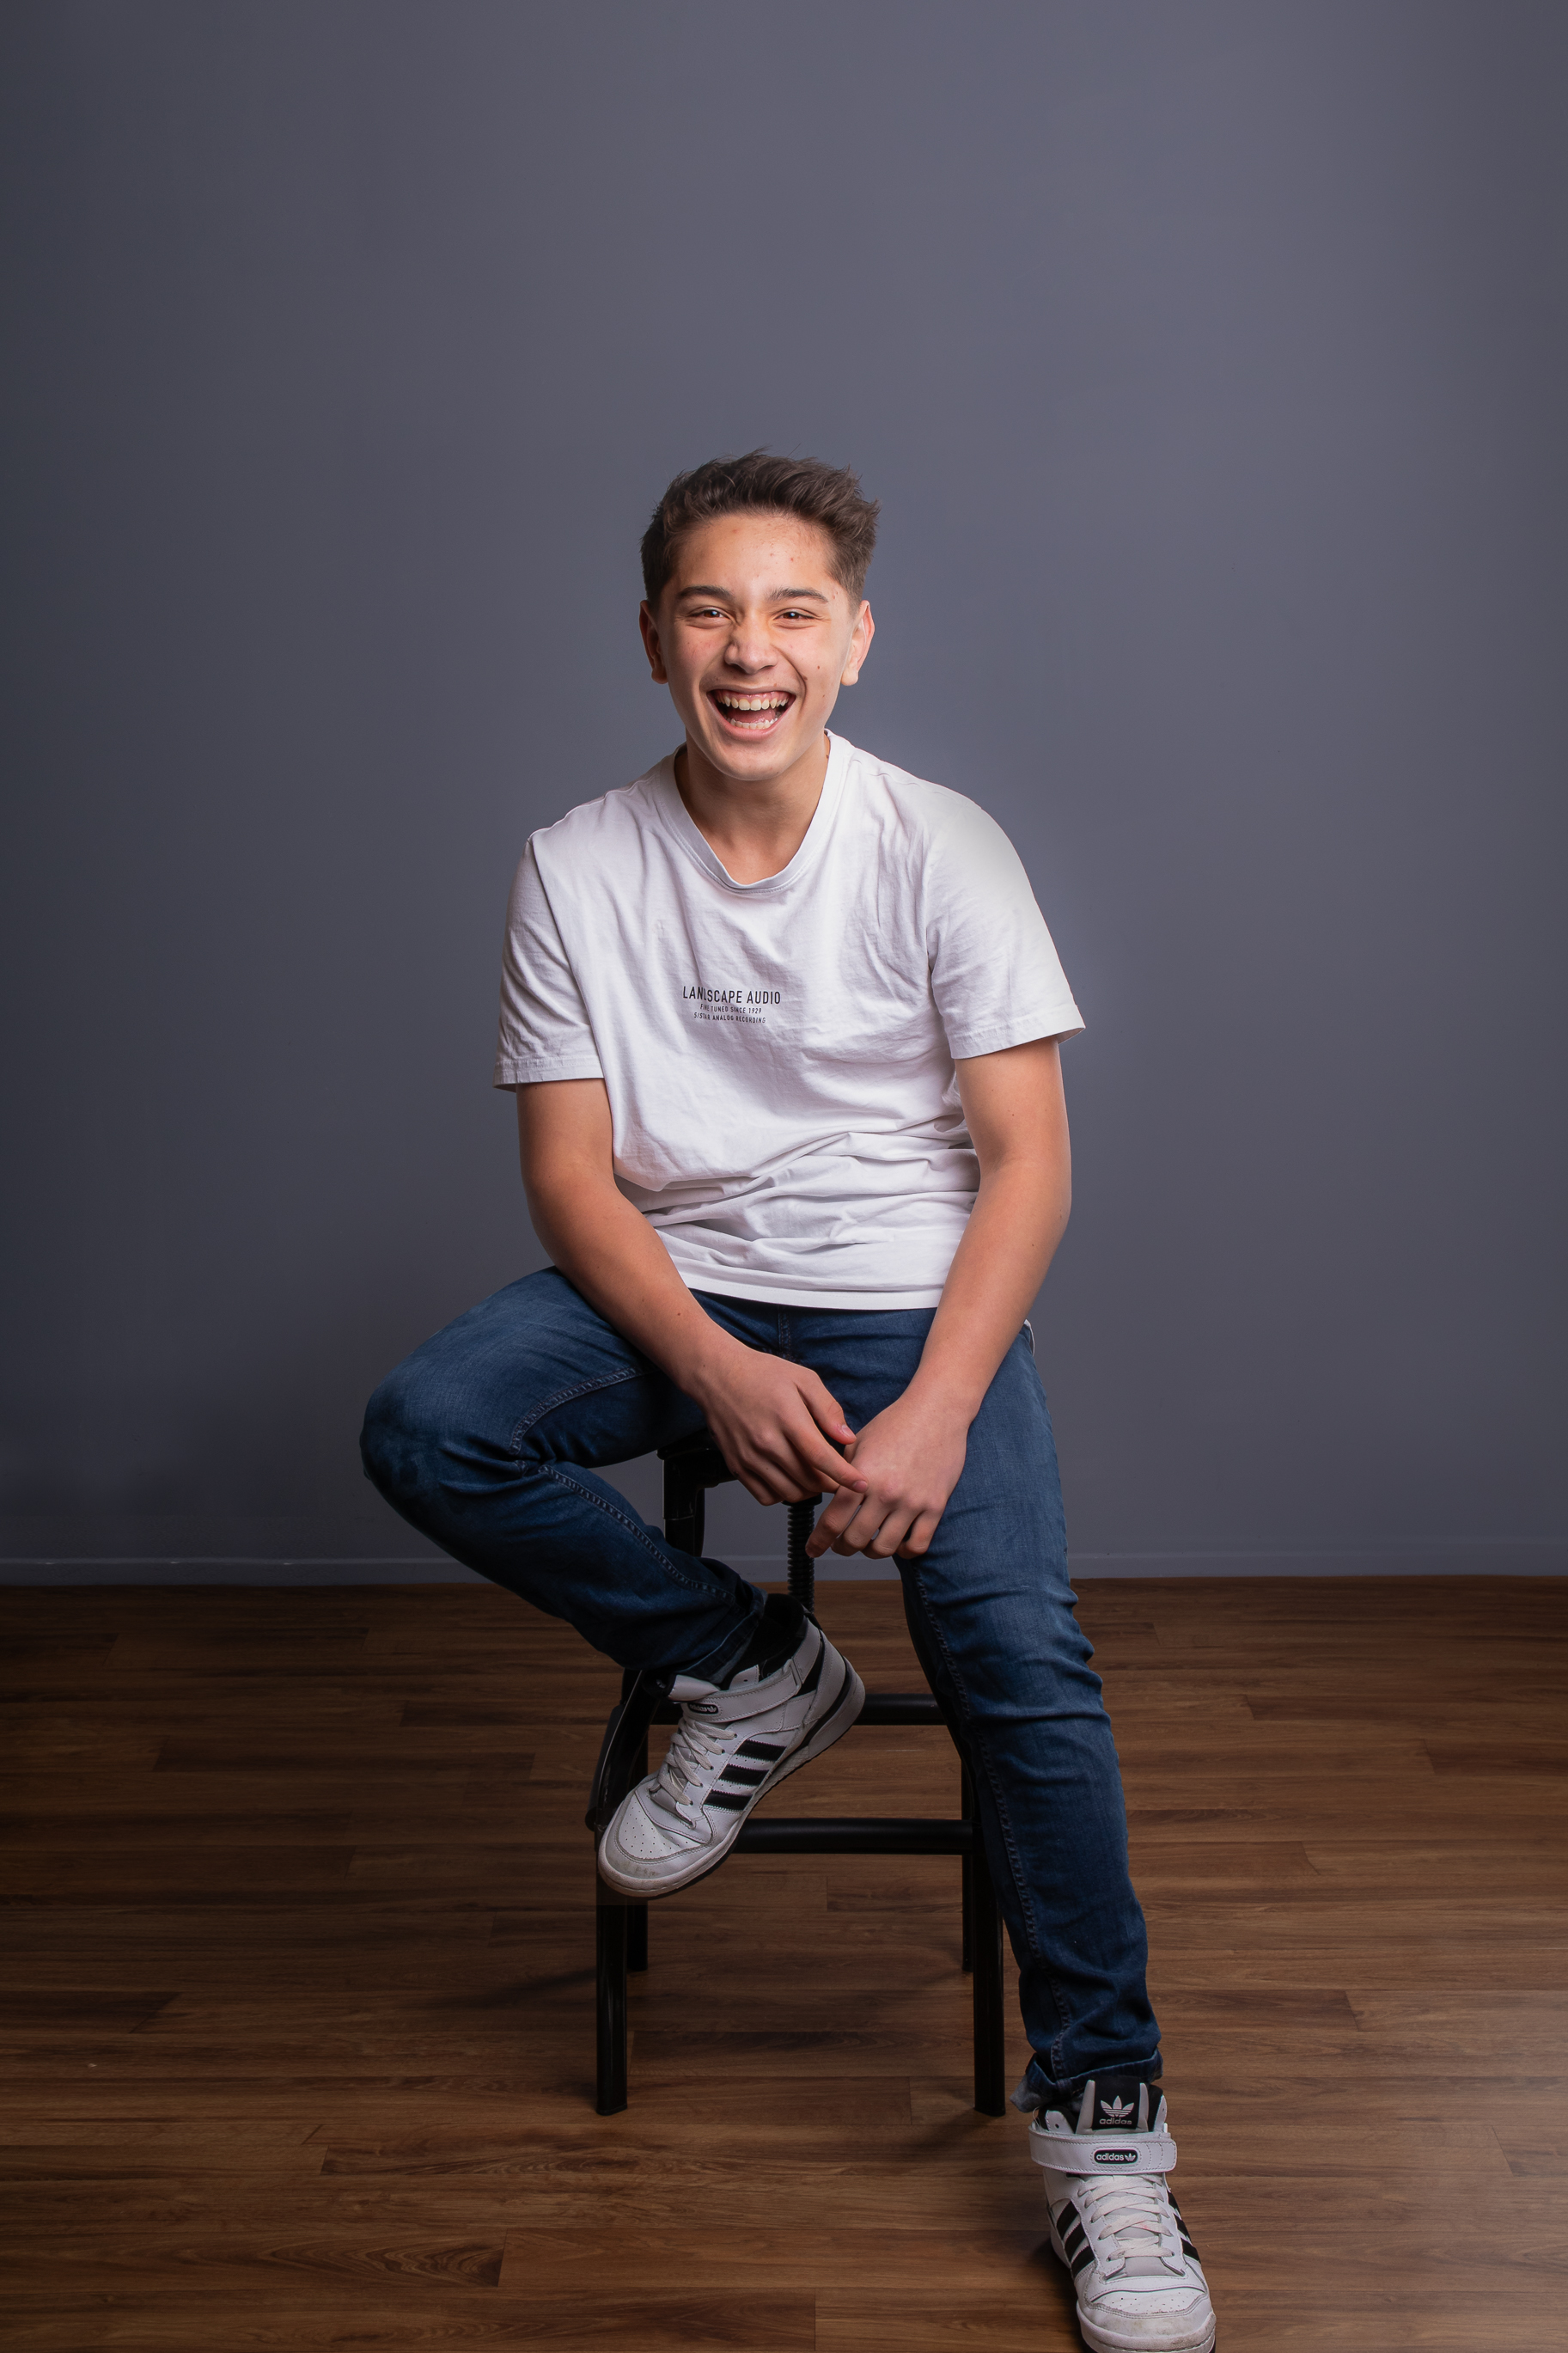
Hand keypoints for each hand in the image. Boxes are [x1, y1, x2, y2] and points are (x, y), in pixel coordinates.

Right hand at [690, 1344, 869, 1510]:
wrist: (717, 1375)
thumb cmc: (761, 1373)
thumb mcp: (803, 1379)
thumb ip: (828, 1409)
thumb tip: (848, 1437)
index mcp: (787, 1418)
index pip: (821, 1457)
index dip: (845, 1476)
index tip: (862, 1484)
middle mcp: (766, 1442)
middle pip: (808, 1480)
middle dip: (830, 1484)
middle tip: (837, 1475)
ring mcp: (749, 1457)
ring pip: (789, 1493)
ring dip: (809, 1491)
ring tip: (815, 1476)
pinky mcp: (736, 1466)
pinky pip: (765, 1496)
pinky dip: (783, 1494)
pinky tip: (789, 1478)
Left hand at [804, 1389, 967, 1560]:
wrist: (937, 1410)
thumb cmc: (896, 1423)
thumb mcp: (859, 1443)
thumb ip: (842, 1472)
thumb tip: (827, 1496)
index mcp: (863, 1475)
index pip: (833, 1520)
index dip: (819, 1541)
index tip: (813, 1550)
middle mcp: (887, 1492)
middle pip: (855, 1540)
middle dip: (843, 1547)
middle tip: (840, 1545)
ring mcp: (913, 1502)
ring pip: (884, 1548)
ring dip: (871, 1551)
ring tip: (868, 1543)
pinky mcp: (936, 1506)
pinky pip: (918, 1545)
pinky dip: (905, 1551)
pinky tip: (899, 1543)